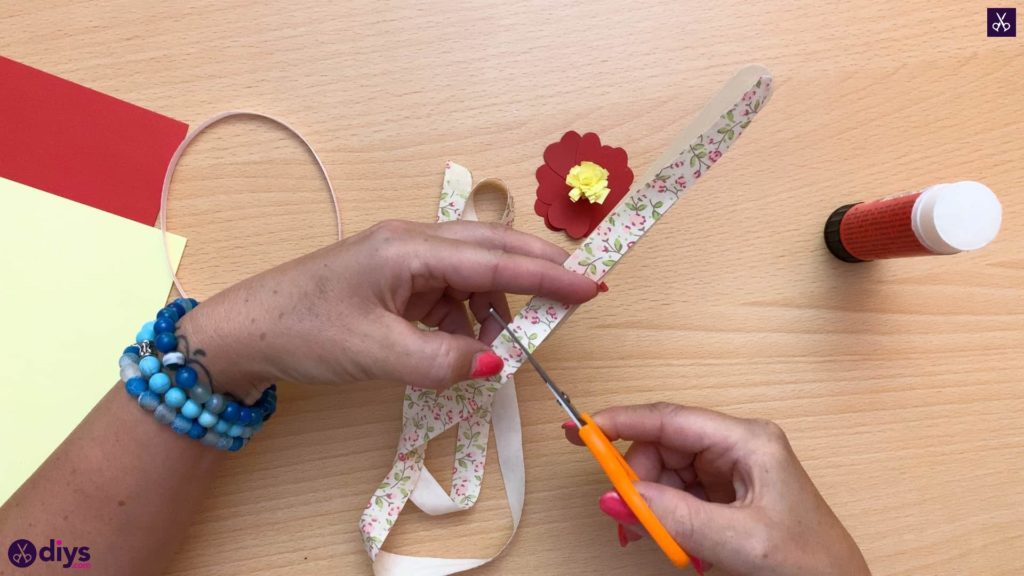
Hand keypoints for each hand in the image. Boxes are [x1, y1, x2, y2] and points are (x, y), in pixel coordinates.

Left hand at [176, 220, 600, 400]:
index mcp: (410, 249)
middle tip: (581, 292)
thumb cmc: (304, 330)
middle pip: (492, 247)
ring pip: (472, 270)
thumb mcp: (377, 352)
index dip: (548, 276)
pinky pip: (449, 289)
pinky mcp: (395, 278)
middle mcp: (412, 242)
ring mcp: (403, 258)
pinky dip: (470, 313)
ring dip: (499, 300)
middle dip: (538, 269)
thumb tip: (498, 361)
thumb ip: (443, 359)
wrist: (245, 330)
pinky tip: (470, 342)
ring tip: (517, 339)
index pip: (495, 259)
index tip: (592, 287)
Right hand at [564, 403, 869, 575]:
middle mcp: (738, 447)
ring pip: (666, 472)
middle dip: (637, 477)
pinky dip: (664, 513)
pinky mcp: (727, 494)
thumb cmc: (808, 562)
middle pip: (664, 446)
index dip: (622, 422)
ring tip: (652, 535)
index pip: (672, 420)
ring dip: (650, 501)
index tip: (582, 430)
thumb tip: (616, 497)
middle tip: (620, 511)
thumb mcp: (737, 540)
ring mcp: (732, 470)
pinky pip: (678, 493)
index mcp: (749, 441)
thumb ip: (673, 516)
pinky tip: (668, 535)